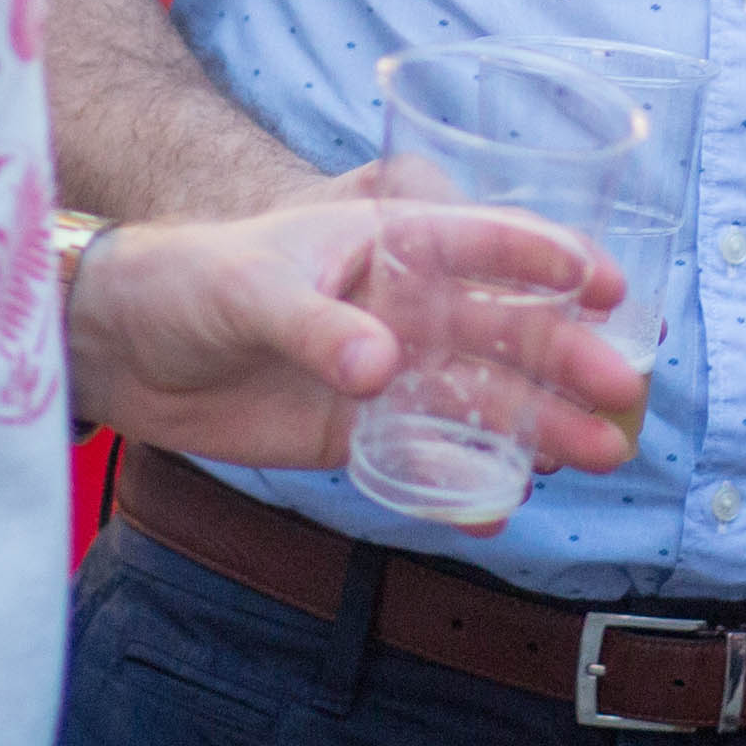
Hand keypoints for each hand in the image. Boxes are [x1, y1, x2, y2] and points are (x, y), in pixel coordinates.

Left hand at [72, 197, 641, 483]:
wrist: (124, 349)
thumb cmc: (187, 280)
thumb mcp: (249, 288)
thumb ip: (315, 324)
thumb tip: (381, 368)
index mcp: (388, 240)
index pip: (484, 241)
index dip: (549, 257)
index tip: (610, 285)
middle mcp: (402, 304)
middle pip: (503, 329)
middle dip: (567, 357)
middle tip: (622, 393)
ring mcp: (386, 369)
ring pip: (481, 396)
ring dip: (540, 422)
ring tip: (598, 453)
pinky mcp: (356, 430)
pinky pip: (425, 456)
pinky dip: (463, 482)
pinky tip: (503, 505)